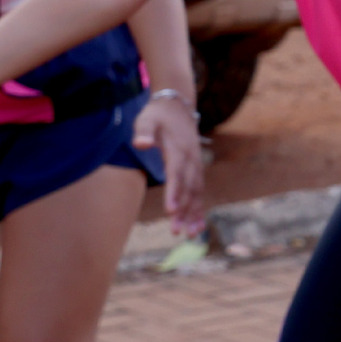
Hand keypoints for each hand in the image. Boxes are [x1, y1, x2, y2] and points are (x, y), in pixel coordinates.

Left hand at [134, 92, 206, 234]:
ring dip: (194, 214)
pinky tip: (197, 226)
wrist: (178, 107)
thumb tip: (141, 143)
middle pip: (189, 188)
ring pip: (197, 193)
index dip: (174, 192)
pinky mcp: (197, 170)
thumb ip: (144, 131)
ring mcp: (196, 165)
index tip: (171, 211)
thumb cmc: (158, 115)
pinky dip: (199, 209)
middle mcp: (191, 159)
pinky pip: (200, 191)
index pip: (176, 173)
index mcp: (179, 149)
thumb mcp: (147, 118)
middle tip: (176, 231)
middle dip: (184, 211)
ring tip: (190, 235)